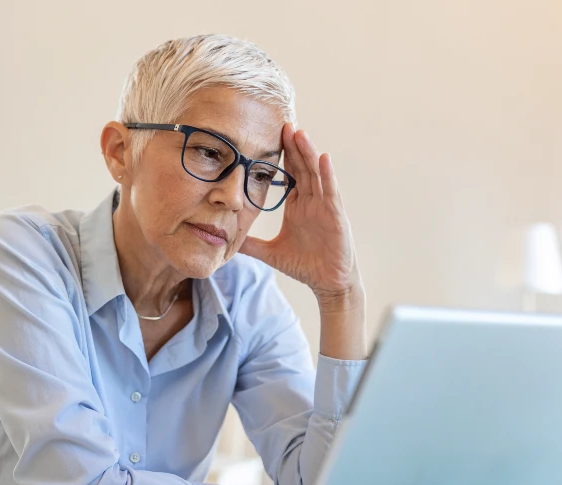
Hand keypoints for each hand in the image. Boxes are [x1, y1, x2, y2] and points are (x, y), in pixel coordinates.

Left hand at [240, 123, 361, 308]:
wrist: (327, 283)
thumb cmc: (305, 266)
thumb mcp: (271, 253)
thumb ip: (250, 245)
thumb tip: (226, 241)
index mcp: (298, 206)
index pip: (289, 174)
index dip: (280, 156)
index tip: (268, 136)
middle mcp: (312, 201)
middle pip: (301, 167)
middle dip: (293, 146)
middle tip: (282, 123)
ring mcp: (325, 206)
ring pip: (315, 173)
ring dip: (308, 152)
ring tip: (299, 132)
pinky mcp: (335, 215)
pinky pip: (330, 191)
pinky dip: (327, 174)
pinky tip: (323, 157)